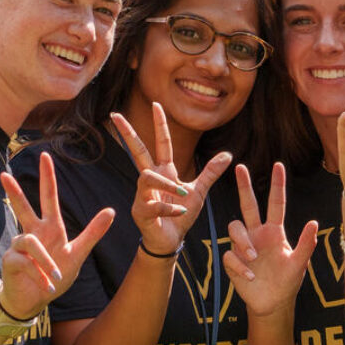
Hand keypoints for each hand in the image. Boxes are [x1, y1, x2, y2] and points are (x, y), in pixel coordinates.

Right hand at [0, 155, 114, 318]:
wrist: (36, 301)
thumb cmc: (55, 276)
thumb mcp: (77, 253)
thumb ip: (93, 233)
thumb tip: (112, 210)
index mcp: (50, 228)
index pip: (48, 198)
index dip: (48, 177)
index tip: (46, 156)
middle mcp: (32, 233)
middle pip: (22, 207)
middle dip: (13, 191)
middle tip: (3, 174)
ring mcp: (19, 247)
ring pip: (30, 242)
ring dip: (46, 261)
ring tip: (55, 275)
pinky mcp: (10, 261)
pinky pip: (27, 263)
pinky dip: (40, 275)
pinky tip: (47, 285)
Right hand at [111, 104, 229, 255]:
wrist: (171, 240)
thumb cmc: (181, 215)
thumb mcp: (199, 191)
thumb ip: (210, 172)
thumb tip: (227, 155)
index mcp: (164, 172)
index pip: (161, 143)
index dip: (160, 124)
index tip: (157, 104)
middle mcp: (151, 180)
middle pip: (137, 151)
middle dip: (127, 133)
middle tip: (116, 115)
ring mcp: (143, 195)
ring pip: (147, 179)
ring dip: (167, 186)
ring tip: (182, 194)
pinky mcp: (141, 213)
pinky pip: (154, 206)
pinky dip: (170, 209)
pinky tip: (180, 213)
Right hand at [223, 163, 317, 317]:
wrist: (273, 304)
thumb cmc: (288, 281)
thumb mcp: (299, 264)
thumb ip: (306, 245)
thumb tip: (314, 223)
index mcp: (275, 231)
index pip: (276, 203)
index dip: (277, 185)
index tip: (279, 165)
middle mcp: (257, 234)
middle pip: (248, 205)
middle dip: (244, 186)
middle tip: (240, 166)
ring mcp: (244, 246)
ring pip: (235, 228)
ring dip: (243, 241)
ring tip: (254, 258)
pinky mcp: (233, 261)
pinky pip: (230, 255)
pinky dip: (240, 265)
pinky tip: (250, 276)